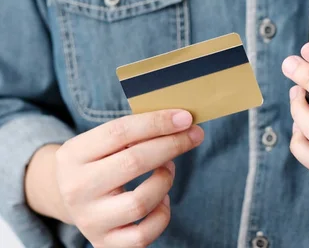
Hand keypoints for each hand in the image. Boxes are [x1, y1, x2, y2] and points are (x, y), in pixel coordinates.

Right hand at [52, 110, 202, 246]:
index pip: (119, 132)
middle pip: (134, 162)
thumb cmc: (98, 162)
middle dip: (172, 145)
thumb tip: (180, 121)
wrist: (68, 199)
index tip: (185, 118)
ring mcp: (89, 220)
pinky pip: (143, 235)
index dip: (157, 122)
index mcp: (72, 155)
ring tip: (168, 169)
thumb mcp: (101, 142)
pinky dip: (162, 215)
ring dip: (165, 180)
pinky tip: (162, 200)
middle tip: (194, 135)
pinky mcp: (104, 242)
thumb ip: (134, 131)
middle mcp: (76, 189)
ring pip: (140, 202)